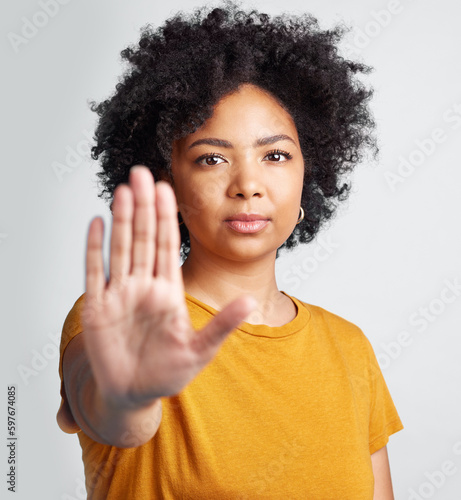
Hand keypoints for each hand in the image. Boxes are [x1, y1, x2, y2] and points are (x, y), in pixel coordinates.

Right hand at [81, 165, 254, 408]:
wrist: (134, 393)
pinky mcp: (97, 307)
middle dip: (144, 207)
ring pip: (121, 248)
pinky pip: (94, 271)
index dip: (168, 218)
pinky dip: (94, 248)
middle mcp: (144, 285)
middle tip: (143, 174)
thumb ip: (223, 325)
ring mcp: (119, 293)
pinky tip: (97, 223)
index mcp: (169, 291)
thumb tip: (249, 301)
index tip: (169, 190)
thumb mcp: (200, 350)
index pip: (168, 246)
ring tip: (124, 190)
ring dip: (121, 219)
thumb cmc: (167, 373)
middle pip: (143, 238)